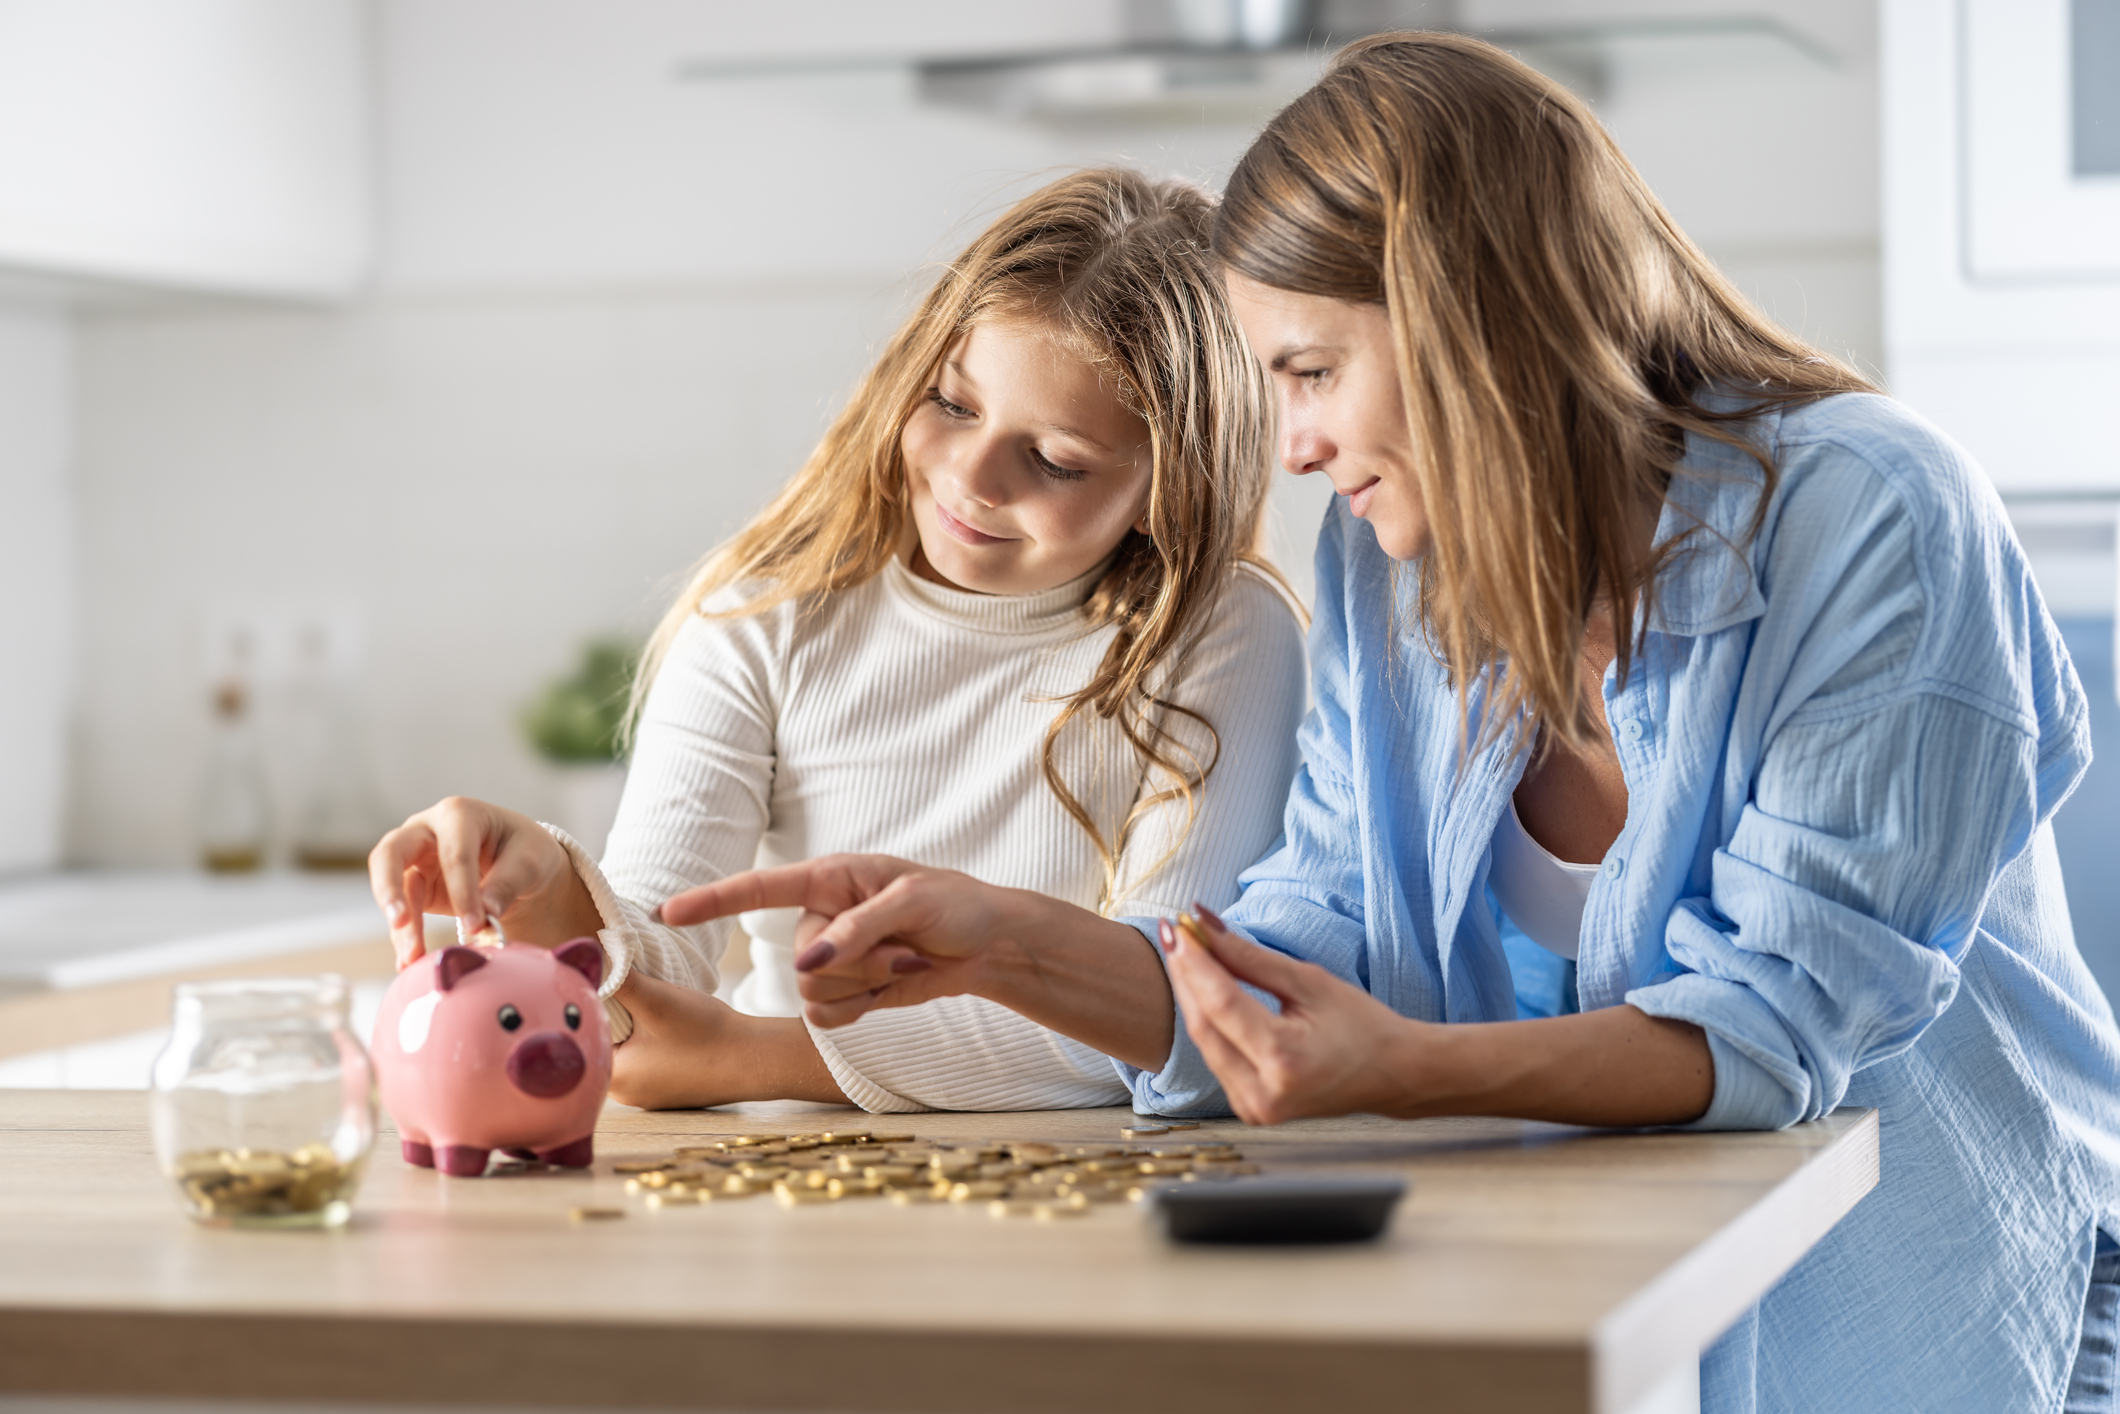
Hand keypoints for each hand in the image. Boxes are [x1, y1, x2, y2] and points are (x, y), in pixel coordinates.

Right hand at [367, 797, 600, 967]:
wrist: (520, 863)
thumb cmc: (525, 851)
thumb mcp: (530, 860)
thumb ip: (508, 882)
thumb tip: (486, 912)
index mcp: (460, 814)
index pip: (454, 853)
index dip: (463, 891)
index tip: (477, 926)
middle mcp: (427, 831)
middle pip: (391, 853)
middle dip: (390, 888)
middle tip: (399, 921)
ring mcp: (415, 859)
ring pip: (393, 889)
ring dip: (400, 924)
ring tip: (411, 956)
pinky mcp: (414, 886)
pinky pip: (403, 912)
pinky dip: (406, 937)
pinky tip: (409, 962)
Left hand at [607, 973, 845, 1108]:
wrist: (758, 1059)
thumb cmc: (707, 1035)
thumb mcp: (657, 999)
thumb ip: (618, 978)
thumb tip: (586, 956)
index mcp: (613, 1078)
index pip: (586, 1033)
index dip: (593, 1003)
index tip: (606, 980)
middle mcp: (626, 1093)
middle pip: (605, 1041)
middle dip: (616, 1014)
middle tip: (634, 989)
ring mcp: (649, 1095)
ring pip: (629, 1049)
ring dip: (637, 1026)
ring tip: (655, 1005)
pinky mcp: (669, 1088)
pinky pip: (650, 1059)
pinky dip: (654, 1040)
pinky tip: (672, 1025)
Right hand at [658, 855, 1020, 1028]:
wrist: (988, 946)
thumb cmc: (954, 905)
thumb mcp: (912, 902)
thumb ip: (856, 928)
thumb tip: (809, 961)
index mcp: (828, 879)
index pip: (757, 889)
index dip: (710, 901)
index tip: (666, 913)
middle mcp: (820, 918)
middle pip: (800, 958)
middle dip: (856, 962)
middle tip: (904, 945)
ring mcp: (831, 959)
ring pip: (812, 992)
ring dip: (865, 984)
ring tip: (904, 960)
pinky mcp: (846, 993)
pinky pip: (826, 1017)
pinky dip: (861, 1009)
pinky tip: (891, 988)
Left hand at [1162, 906, 1417, 1124]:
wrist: (1393, 1075)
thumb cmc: (1362, 1026)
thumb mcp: (1309, 982)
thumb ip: (1251, 957)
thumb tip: (1203, 925)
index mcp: (1283, 1059)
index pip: (1221, 1003)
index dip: (1194, 962)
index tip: (1177, 926)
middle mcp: (1262, 1092)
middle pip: (1203, 1025)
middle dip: (1185, 975)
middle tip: (1174, 932)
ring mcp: (1254, 1108)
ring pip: (1204, 1042)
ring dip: (1191, 996)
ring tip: (1186, 953)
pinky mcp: (1249, 1110)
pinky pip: (1216, 1057)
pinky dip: (1207, 1021)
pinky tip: (1202, 990)